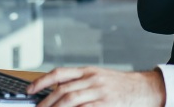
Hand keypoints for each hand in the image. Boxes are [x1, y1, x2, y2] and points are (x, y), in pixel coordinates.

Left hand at [26, 66, 164, 106]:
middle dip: (46, 101)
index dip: (41, 81)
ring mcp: (100, 91)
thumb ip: (80, 82)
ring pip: (71, 100)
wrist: (144, 89)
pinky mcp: (107, 104)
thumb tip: (57, 90)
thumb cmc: (120, 85)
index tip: (29, 90)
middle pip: (62, 90)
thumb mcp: (99, 77)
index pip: (59, 73)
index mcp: (88, 71)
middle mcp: (92, 79)